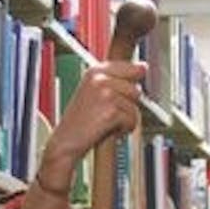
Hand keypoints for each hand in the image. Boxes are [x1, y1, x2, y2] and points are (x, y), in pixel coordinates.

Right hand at [40, 60, 147, 179]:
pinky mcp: (111, 111)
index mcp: (95, 71)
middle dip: (128, 105)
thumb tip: (143, 68)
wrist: (66, 141)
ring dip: (125, 118)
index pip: (131, 67)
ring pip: (135, 106)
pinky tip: (108, 129)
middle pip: (136, 90)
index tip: (137, 77)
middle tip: (109, 112)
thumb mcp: (94, 91)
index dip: (136, 78)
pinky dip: (124, 129)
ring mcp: (105, 94)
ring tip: (107, 121)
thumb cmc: (80, 120)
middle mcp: (99, 79)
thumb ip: (116, 79)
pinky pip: (132, 120)